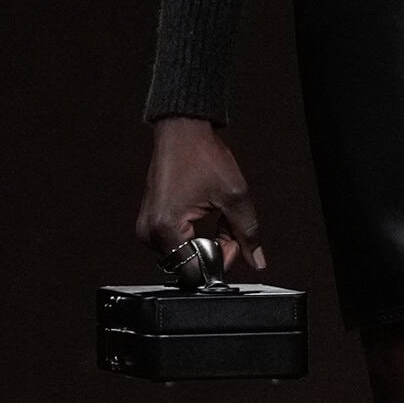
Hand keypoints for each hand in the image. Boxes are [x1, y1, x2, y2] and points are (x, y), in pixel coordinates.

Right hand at [136, 116, 267, 272]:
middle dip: (214, 252)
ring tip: (216, 216)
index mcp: (166, 227)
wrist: (182, 131)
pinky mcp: (149, 224)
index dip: (220, 260)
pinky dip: (194, 238)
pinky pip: (174, 245)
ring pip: (183, 257)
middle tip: (228, 227)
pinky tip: (204, 216)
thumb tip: (256, 260)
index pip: (194, 271)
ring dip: (204, 245)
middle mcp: (149, 232)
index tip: (233, 242)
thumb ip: (247, 233)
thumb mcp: (234, 196)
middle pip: (188, 266)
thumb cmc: (202, 155)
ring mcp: (146, 229)